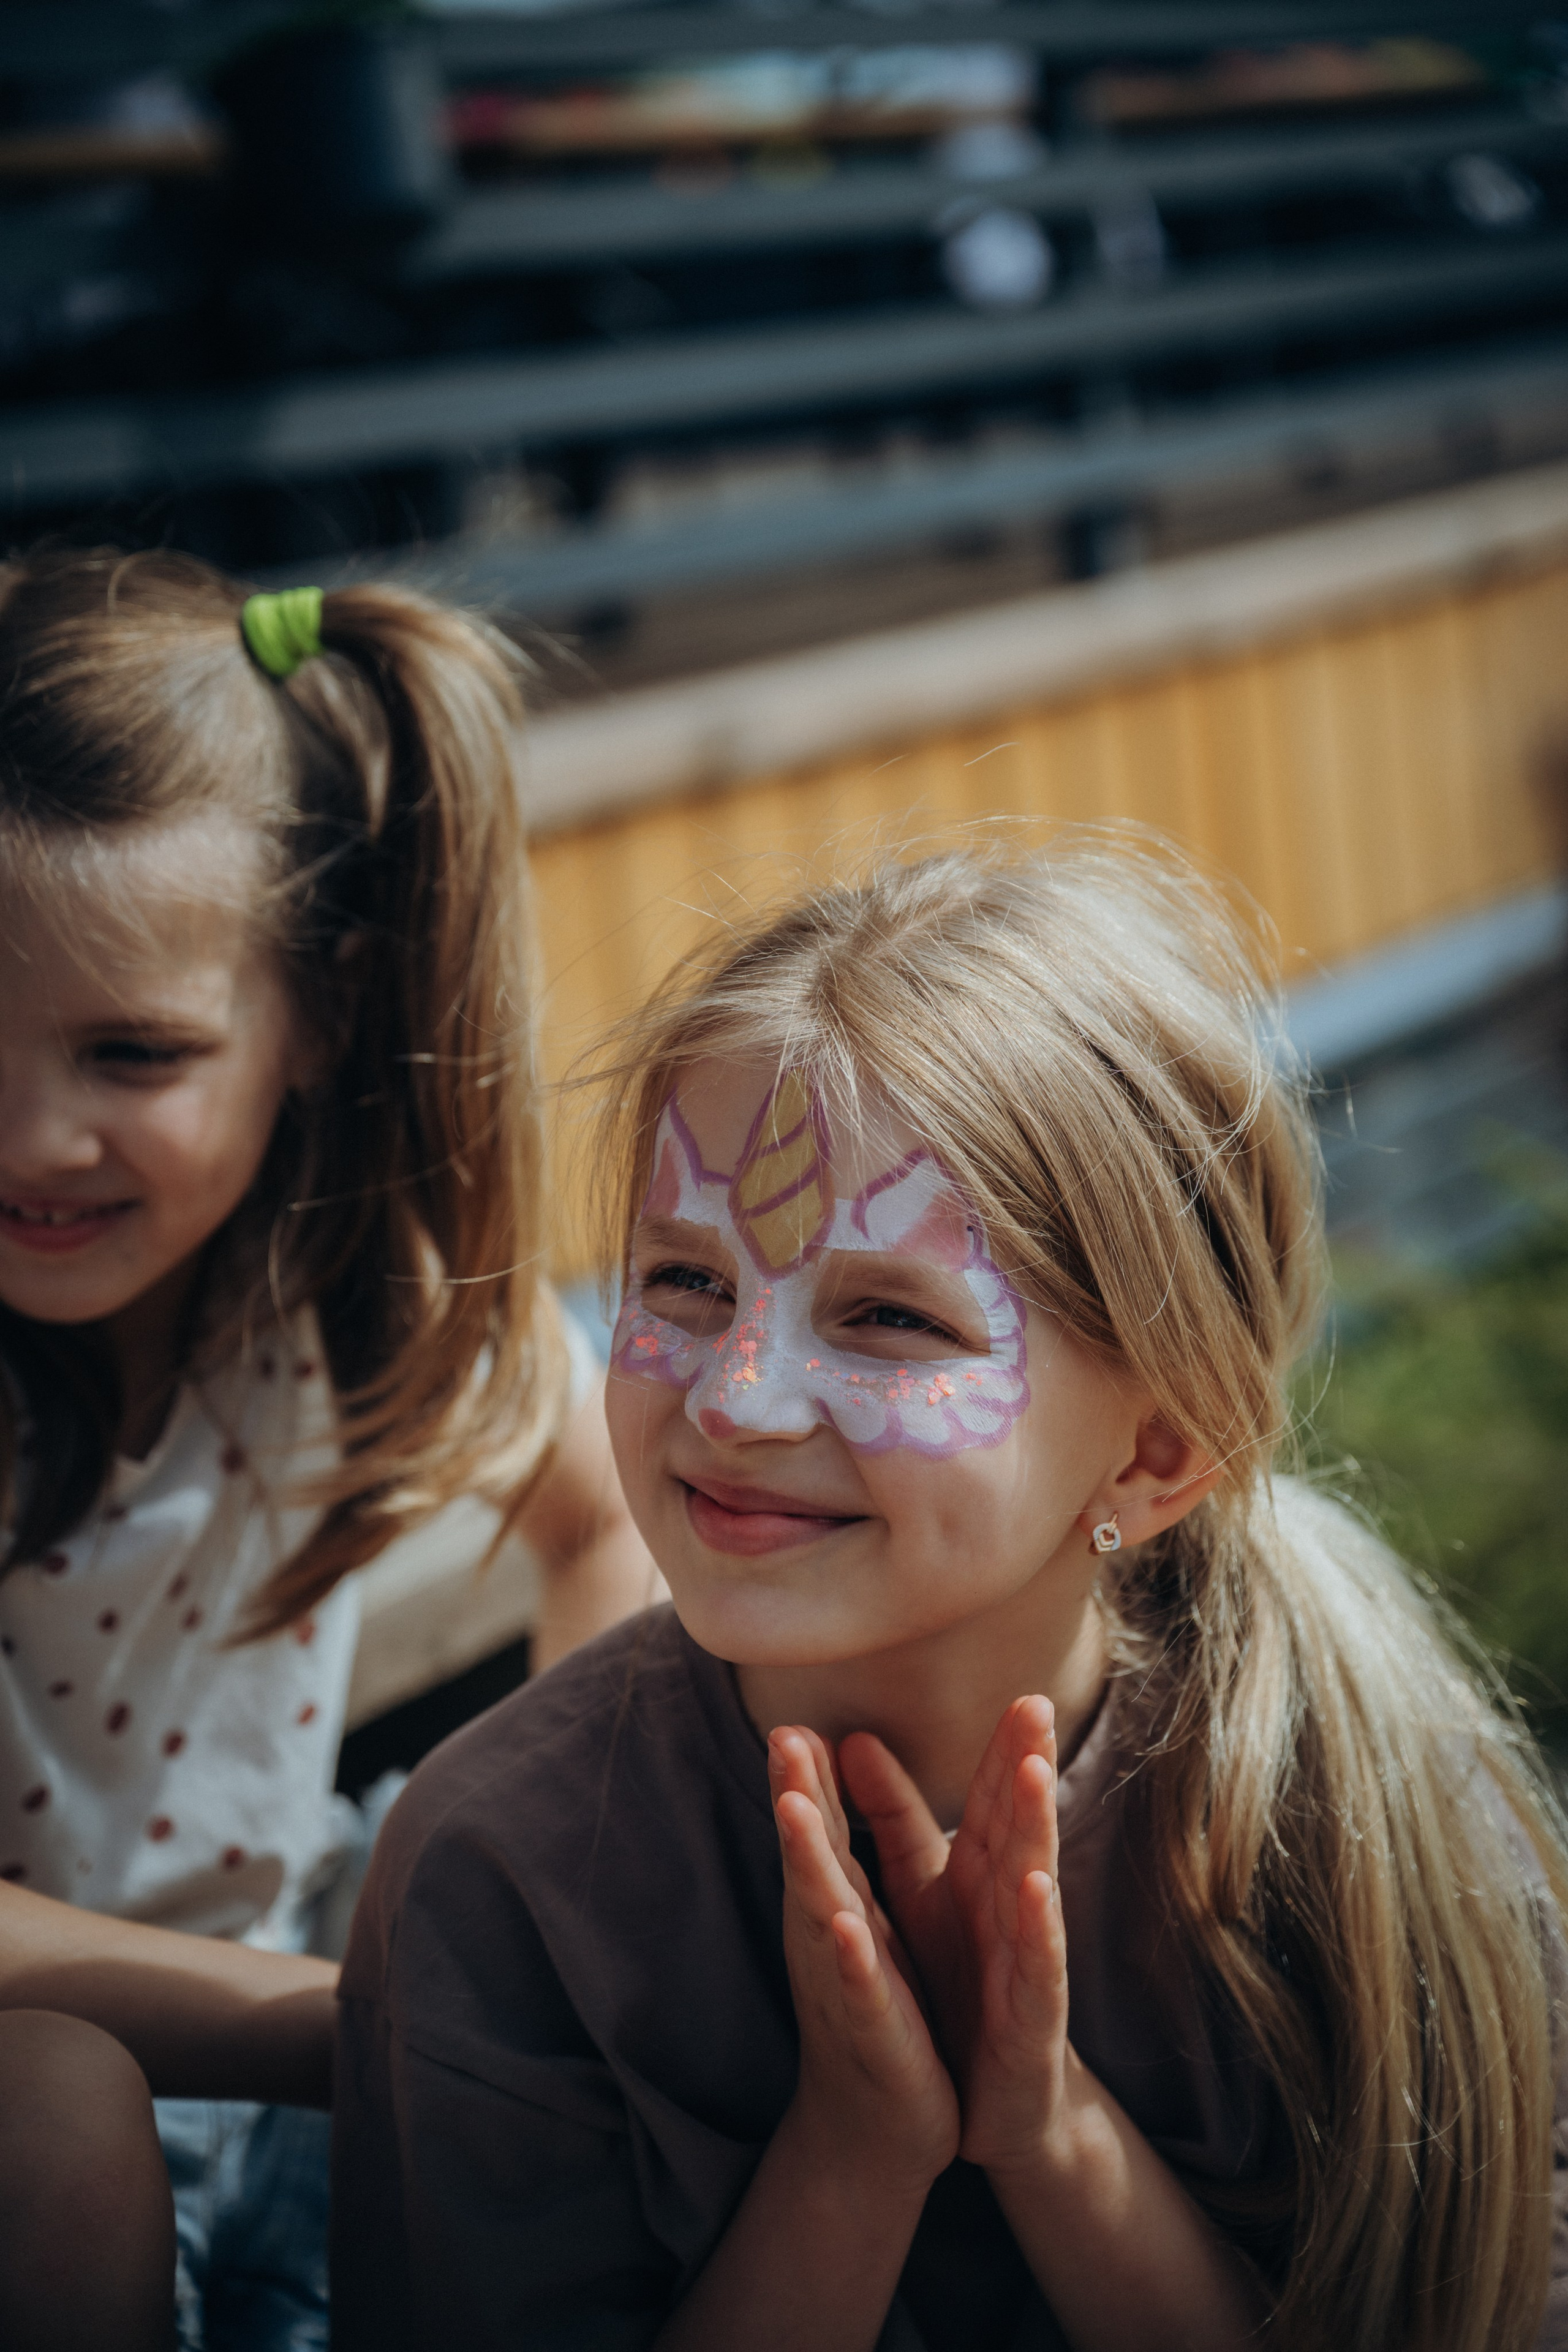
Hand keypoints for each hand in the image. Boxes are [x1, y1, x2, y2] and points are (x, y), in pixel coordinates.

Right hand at [769, 1726, 959, 2188]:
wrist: (878, 2133)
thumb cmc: (875, 2013)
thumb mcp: (864, 1925)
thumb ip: (852, 1854)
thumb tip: (830, 1783)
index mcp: (840, 1908)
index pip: (823, 1830)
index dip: (806, 1776)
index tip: (791, 1718)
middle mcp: (831, 1938)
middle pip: (812, 1858)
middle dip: (797, 1798)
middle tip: (780, 1738)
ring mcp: (848, 1987)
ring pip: (824, 1914)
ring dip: (809, 1862)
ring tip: (794, 1809)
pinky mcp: (877, 2037)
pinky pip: (863, 1991)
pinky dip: (852, 1958)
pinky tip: (843, 1925)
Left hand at [838, 1696, 1067, 2175]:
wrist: (985, 2103)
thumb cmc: (957, 1984)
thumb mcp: (919, 1895)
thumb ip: (894, 1821)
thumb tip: (851, 1740)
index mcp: (983, 1878)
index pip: (995, 1801)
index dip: (1004, 1749)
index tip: (1020, 1692)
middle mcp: (1012, 1907)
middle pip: (1021, 1826)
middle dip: (1027, 1765)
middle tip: (1036, 1706)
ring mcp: (1027, 1961)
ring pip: (1032, 1883)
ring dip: (1033, 1827)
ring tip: (1033, 1772)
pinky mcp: (1031, 2017)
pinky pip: (1034, 1967)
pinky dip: (1033, 1928)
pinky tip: (1033, 1889)